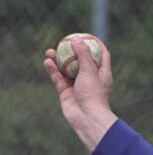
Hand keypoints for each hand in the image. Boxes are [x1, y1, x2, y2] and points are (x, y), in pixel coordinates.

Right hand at [44, 35, 116, 151]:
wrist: (87, 119)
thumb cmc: (93, 95)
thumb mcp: (90, 71)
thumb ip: (83, 55)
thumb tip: (76, 39)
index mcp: (102, 73)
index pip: (101, 54)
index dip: (94, 43)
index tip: (85, 34)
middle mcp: (90, 78)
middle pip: (80, 60)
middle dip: (71, 50)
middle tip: (63, 41)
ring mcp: (77, 85)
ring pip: (66, 68)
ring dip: (58, 60)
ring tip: (49, 51)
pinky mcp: (66, 92)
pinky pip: (58, 78)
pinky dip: (53, 70)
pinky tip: (47, 62)